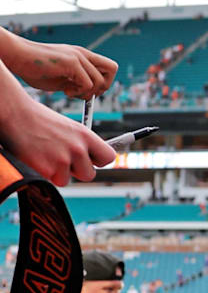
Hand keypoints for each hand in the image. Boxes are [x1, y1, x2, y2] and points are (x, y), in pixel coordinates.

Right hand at [0, 31, 116, 97]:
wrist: (17, 57)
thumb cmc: (35, 69)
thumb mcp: (62, 78)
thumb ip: (77, 83)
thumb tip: (89, 95)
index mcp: (82, 56)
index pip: (109, 67)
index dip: (104, 82)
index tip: (88, 90)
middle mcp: (83, 54)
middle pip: (113, 69)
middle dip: (102, 86)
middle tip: (84, 92)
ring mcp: (78, 57)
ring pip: (100, 81)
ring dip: (87, 92)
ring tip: (70, 92)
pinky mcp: (71, 62)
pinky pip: (88, 84)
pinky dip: (79, 92)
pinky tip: (66, 91)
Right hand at [0, 91, 115, 184]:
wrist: (13, 112)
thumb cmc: (37, 118)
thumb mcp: (67, 127)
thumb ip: (80, 143)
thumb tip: (88, 158)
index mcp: (85, 135)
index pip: (108, 157)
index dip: (98, 161)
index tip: (90, 160)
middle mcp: (78, 148)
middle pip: (89, 175)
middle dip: (76, 171)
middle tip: (60, 159)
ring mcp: (63, 160)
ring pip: (67, 179)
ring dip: (57, 172)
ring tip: (44, 154)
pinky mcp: (48, 169)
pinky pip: (51, 180)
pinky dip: (43, 173)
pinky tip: (36, 157)